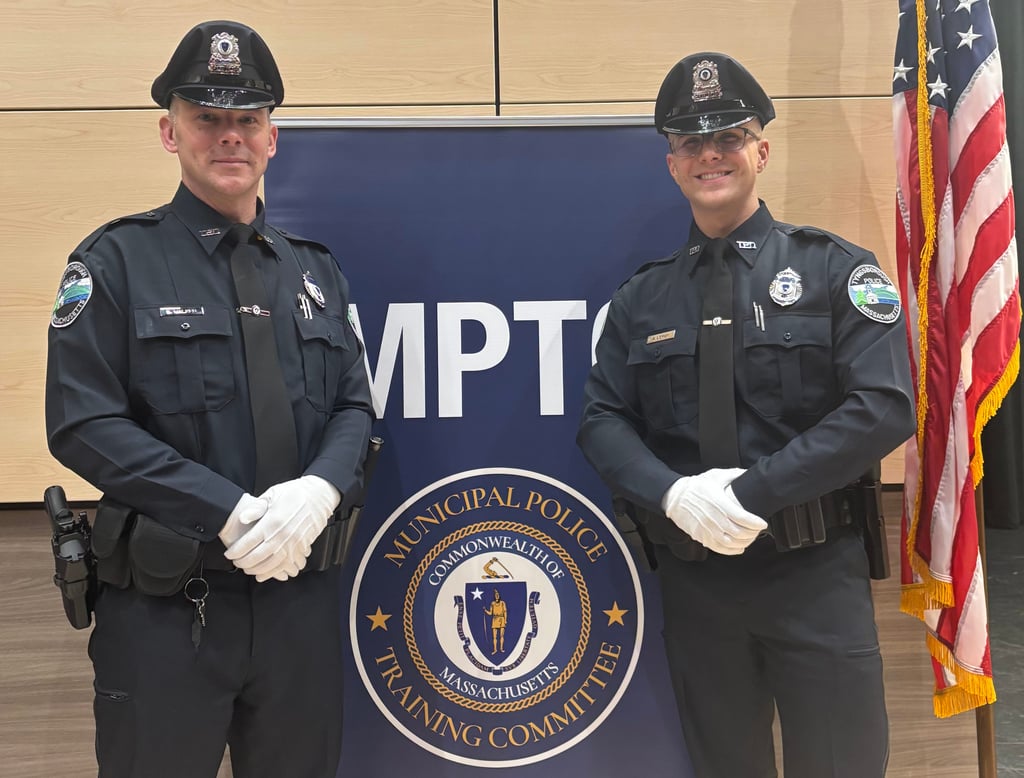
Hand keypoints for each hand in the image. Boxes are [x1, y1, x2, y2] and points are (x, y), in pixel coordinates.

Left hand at [224, 475, 340, 580]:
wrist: (319, 496)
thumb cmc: (295, 493)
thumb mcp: (272, 494)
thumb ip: (256, 508)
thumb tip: (242, 518)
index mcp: (271, 522)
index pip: (247, 543)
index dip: (235, 551)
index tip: (229, 553)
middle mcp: (281, 536)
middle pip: (256, 557)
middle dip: (242, 563)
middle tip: (236, 562)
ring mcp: (292, 544)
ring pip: (269, 565)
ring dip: (255, 570)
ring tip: (248, 568)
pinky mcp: (301, 548)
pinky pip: (284, 566)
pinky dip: (272, 573)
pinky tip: (264, 574)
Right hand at [662, 469, 766, 554]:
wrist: (675, 497)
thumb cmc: (695, 487)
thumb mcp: (715, 476)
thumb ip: (734, 475)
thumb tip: (748, 473)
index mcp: (719, 503)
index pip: (742, 517)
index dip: (755, 523)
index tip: (762, 523)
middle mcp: (713, 518)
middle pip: (739, 532)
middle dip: (752, 533)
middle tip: (757, 530)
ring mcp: (707, 529)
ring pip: (731, 543)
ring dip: (744, 543)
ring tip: (750, 538)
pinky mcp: (702, 536)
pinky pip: (720, 548)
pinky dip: (732, 550)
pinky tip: (739, 547)